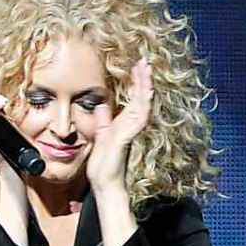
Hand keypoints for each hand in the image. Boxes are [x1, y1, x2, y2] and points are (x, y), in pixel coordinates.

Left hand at [87, 57, 152, 194]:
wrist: (104, 184)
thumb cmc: (103, 165)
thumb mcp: (100, 137)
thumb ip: (102, 121)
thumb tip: (100, 106)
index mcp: (123, 125)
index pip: (132, 100)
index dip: (135, 83)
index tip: (137, 67)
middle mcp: (129, 127)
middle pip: (140, 98)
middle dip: (142, 79)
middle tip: (145, 61)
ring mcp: (129, 133)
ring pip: (142, 105)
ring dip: (144, 87)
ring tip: (146, 70)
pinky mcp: (125, 139)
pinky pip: (137, 120)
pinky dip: (141, 107)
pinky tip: (145, 95)